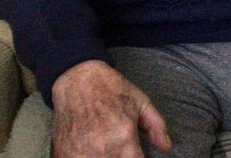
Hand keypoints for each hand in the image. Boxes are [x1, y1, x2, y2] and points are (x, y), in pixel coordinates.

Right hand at [51, 60, 171, 156]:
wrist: (78, 79)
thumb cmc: (111, 89)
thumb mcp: (141, 102)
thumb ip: (157, 126)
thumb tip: (166, 146)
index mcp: (124, 137)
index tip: (135, 154)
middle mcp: (103, 149)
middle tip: (120, 150)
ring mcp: (81, 154)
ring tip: (106, 150)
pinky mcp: (64, 154)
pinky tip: (89, 151)